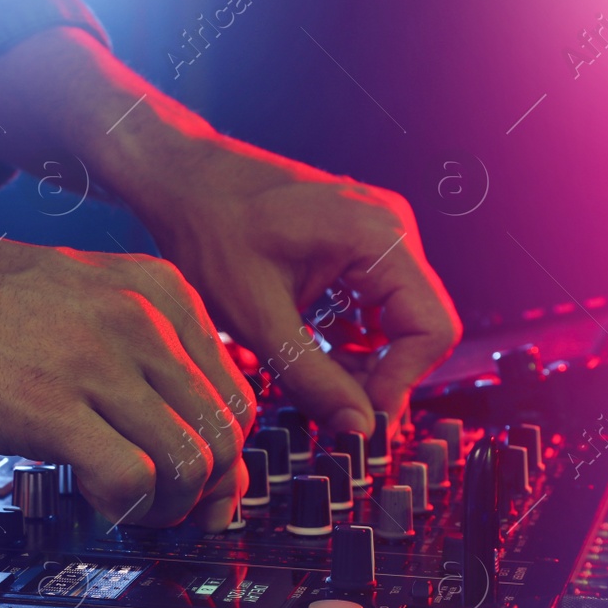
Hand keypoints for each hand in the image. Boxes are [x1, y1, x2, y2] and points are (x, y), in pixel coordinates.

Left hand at [0, 26, 459, 442]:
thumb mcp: (255, 316)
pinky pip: (367, 303)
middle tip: (324, 406)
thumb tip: (357, 428)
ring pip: (391, 320)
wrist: (176, 179)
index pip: (431, 329)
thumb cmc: (207, 228)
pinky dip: (341, 336)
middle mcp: (389, 230)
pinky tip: (299, 349)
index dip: (399, 383)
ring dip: (355, 359)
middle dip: (375, 375)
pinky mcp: (350, 245)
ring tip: (303, 377)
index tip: (356, 417)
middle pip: (416, 327)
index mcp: (380, 237)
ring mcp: (372, 235)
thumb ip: (311, 377)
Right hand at [0, 241, 255, 529]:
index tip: (200, 486)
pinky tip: (96, 500)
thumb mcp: (81, 292)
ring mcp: (97, 361)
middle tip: (166, 510)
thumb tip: (181, 420)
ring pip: (190, 464)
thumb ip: (139, 342)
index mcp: (157, 290)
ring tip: (130, 510)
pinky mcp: (50, 407)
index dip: (224, 457)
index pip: (237, 394)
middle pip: (224, 435)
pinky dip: (127, 509)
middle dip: (204, 491)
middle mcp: (140, 319)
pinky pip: (132, 480)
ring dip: (166, 508)